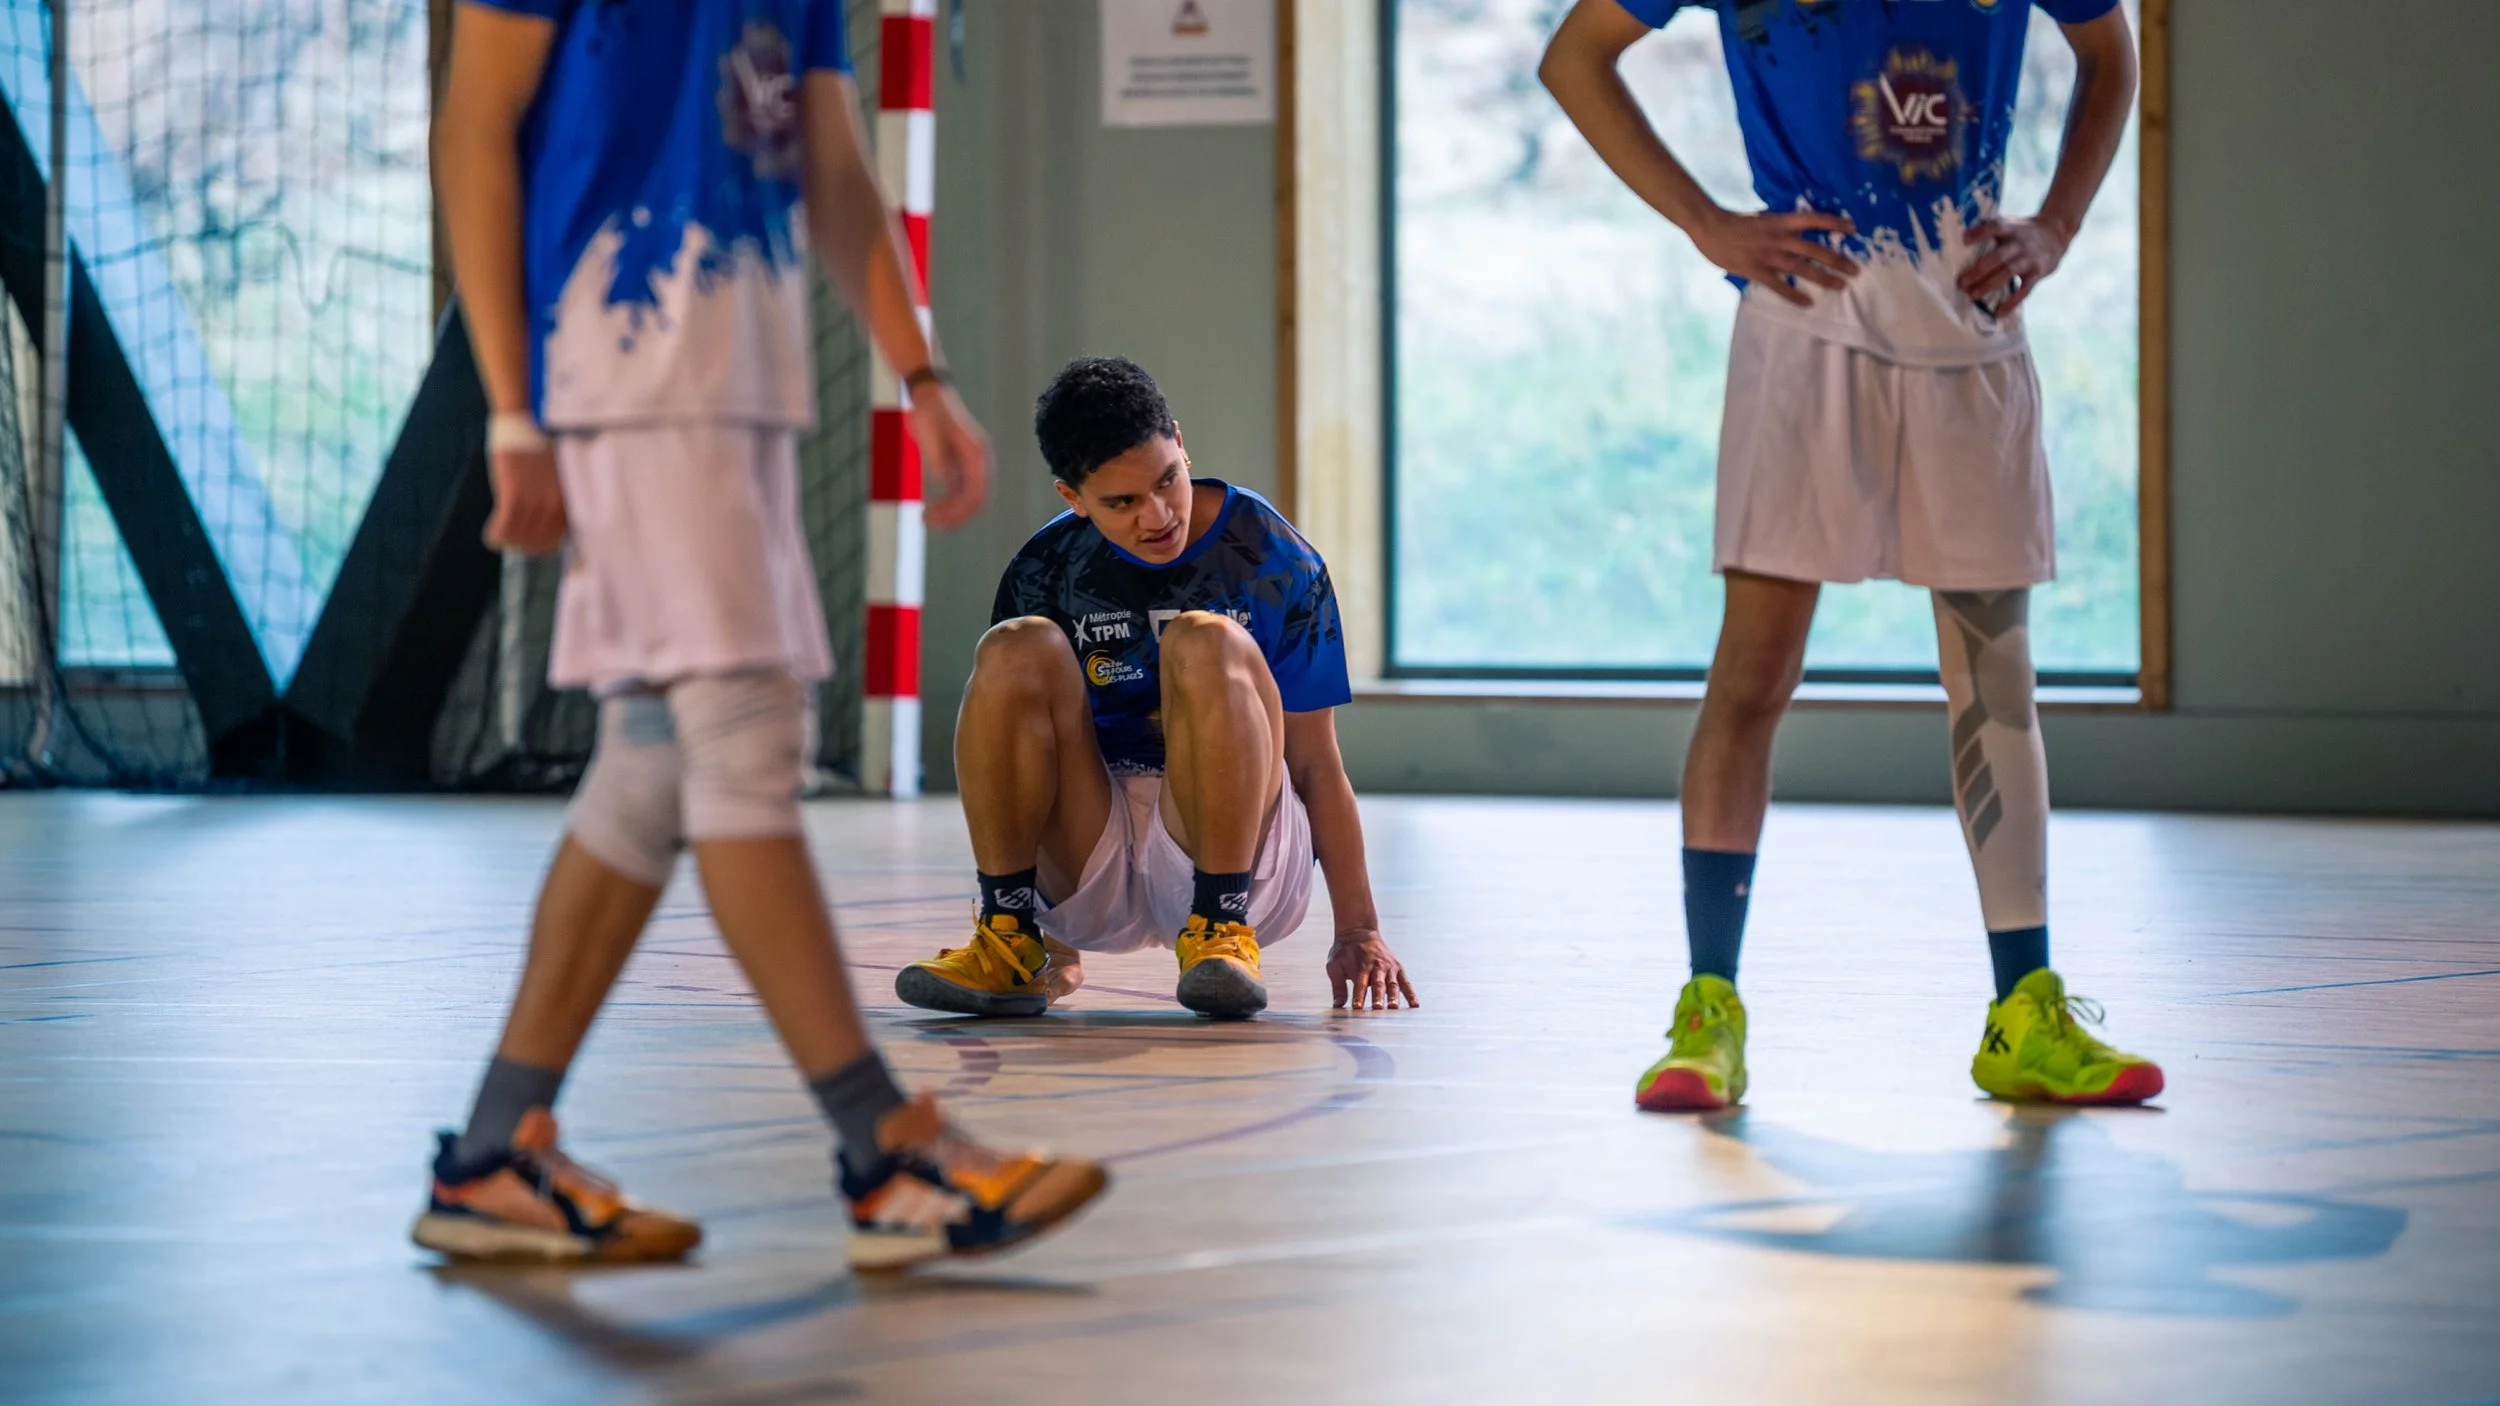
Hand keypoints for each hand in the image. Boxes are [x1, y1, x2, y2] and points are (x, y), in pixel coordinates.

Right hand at [482, 445, 565, 555]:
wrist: (522, 424)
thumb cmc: (537, 451)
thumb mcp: (555, 482)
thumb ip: (554, 506)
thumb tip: (542, 532)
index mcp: (568, 503)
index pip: (555, 542)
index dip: (538, 546)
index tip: (527, 542)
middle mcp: (555, 506)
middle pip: (537, 545)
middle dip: (522, 545)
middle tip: (511, 537)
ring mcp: (535, 503)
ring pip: (518, 540)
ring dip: (507, 541)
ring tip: (500, 531)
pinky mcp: (514, 496)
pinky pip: (503, 530)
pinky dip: (495, 536)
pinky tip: (492, 533)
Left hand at [911, 385, 991, 530]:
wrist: (928, 394)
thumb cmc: (930, 411)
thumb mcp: (932, 435)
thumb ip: (939, 459)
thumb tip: (946, 482)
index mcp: (977, 455)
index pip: (978, 493)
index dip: (960, 511)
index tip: (939, 519)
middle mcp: (978, 462)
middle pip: (974, 500)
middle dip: (954, 516)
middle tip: (930, 522)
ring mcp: (969, 464)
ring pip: (965, 498)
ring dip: (950, 512)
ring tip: (927, 519)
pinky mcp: (958, 465)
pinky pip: (956, 491)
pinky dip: (946, 502)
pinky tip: (931, 508)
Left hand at [1327, 930, 1418, 1011]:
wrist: (1359, 931)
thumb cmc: (1344, 951)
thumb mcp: (1334, 964)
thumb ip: (1337, 986)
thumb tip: (1337, 1005)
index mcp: (1360, 966)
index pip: (1359, 984)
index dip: (1358, 996)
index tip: (1357, 1008)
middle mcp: (1376, 966)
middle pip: (1378, 984)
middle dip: (1378, 997)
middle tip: (1377, 1008)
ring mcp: (1389, 967)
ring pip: (1392, 983)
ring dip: (1393, 996)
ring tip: (1393, 1007)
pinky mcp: (1397, 968)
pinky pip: (1405, 982)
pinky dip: (1410, 993)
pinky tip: (1414, 1005)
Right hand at [1689, 208, 1858, 307]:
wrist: (1709, 227)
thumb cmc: (1734, 221)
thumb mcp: (1762, 217)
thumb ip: (1779, 225)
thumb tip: (1796, 229)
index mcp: (1780, 221)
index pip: (1814, 219)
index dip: (1835, 224)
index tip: (1854, 229)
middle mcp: (1779, 239)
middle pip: (1815, 250)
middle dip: (1837, 260)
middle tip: (1855, 270)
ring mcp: (1769, 256)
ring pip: (1802, 269)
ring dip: (1823, 278)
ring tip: (1840, 286)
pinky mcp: (1756, 271)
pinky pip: (1779, 286)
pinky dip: (1794, 295)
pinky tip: (1807, 303)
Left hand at [1957, 216, 2071, 315]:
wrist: (2057, 233)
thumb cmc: (2022, 231)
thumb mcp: (2010, 223)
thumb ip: (1989, 228)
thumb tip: (1959, 236)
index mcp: (2010, 228)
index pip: (1995, 226)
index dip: (1980, 232)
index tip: (1964, 239)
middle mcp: (2019, 243)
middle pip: (1998, 256)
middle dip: (1978, 270)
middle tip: (1961, 283)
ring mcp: (2029, 258)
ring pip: (2008, 272)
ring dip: (1989, 285)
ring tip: (1973, 296)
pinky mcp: (2038, 272)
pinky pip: (2024, 290)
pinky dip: (2011, 302)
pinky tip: (1999, 313)